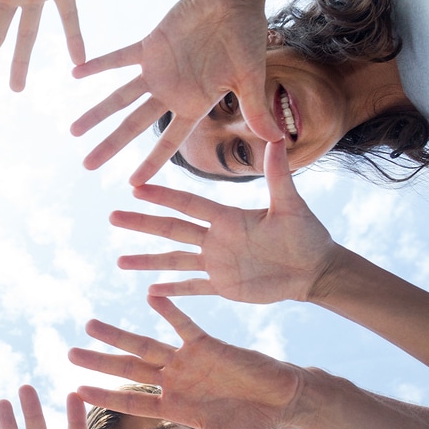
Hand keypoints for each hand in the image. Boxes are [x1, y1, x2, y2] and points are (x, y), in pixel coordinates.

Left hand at [69, 299, 305, 428]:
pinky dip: (168, 311)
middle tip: (68, 353)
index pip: (131, 402)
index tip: (74, 391)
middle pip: (128, 371)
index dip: (104, 397)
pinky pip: (183, 325)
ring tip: (89, 324)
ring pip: (145, 346)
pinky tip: (148, 296)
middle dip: (99, 362)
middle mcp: (175, 381)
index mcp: (174, 407)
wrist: (285, 403)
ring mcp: (188, 362)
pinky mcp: (208, 345)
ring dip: (118, 336)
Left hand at [72, 0, 280, 182]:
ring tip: (73, 131)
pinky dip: (98, 65)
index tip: (132, 184)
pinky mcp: (149, 46)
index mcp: (195, 104)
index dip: (151, 162)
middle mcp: (171, 92)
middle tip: (87, 166)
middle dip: (111, 146)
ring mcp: (158, 70)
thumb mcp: (252, 77)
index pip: (169, 140)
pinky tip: (75, 75)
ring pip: (120, 97)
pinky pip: (118, 59)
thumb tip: (278, 141)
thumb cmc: (246, 36)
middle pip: (134, 125)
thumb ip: (256, 109)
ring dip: (97, 113)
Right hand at [116, 140, 338, 302]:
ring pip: (174, 260)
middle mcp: (216, 238)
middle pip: (171, 229)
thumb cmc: (307, 234)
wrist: (316, 269)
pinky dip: (173, 291)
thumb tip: (277, 136)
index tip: (135, 187)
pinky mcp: (223, 286)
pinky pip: (193, 288)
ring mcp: (216, 263)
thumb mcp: (291, 204)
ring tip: (119, 261)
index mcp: (228, 218)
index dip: (162, 197)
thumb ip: (278, 175)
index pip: (188, 204)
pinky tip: (151, 292)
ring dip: (147, 261)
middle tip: (112, 217)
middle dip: (142, 224)